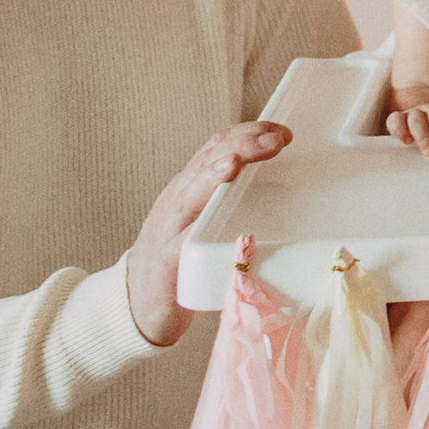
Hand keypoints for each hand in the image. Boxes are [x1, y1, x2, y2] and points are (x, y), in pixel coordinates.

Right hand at [124, 120, 289, 346]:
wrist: (139, 297)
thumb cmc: (184, 258)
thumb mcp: (208, 217)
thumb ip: (236, 200)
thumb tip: (288, 190)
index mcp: (194, 186)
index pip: (219, 147)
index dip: (248, 133)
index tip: (281, 131)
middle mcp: (179, 199)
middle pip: (207, 160)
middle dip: (241, 145)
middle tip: (276, 140)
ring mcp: (170, 227)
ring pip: (190, 191)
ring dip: (214, 173)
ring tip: (236, 161)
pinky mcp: (167, 260)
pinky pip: (181, 241)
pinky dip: (194, 226)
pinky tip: (208, 218)